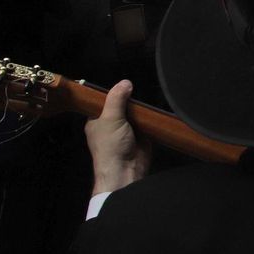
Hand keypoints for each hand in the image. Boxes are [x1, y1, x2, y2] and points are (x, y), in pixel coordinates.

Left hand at [85, 80, 151, 196]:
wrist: (126, 170)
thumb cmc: (111, 146)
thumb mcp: (110, 118)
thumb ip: (116, 99)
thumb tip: (125, 82)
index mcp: (97, 120)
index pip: (103, 100)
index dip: (112, 91)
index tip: (123, 82)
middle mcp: (111, 123)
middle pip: (122, 104)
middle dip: (130, 97)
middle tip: (139, 86)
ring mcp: (127, 128)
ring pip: (135, 111)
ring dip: (142, 106)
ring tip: (150, 94)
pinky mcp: (142, 134)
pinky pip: (147, 120)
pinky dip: (151, 115)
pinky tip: (156, 105)